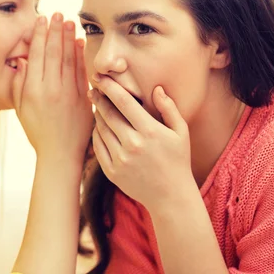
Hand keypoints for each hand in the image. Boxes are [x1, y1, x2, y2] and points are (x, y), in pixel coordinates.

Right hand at [13, 13, 93, 167]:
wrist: (60, 154)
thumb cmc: (37, 132)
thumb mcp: (20, 109)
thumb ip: (19, 84)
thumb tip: (22, 60)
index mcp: (32, 90)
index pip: (37, 55)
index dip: (39, 35)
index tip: (41, 20)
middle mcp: (50, 89)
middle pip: (53, 52)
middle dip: (55, 30)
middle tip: (57, 13)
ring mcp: (69, 94)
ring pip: (69, 59)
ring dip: (69, 38)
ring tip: (68, 21)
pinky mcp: (83, 99)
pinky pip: (81, 72)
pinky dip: (81, 56)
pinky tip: (79, 42)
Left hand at [88, 75, 192, 209]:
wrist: (171, 196)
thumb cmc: (177, 160)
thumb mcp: (181, 132)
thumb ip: (169, 108)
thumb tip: (157, 89)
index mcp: (149, 131)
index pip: (124, 102)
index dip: (110, 87)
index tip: (101, 77)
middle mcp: (132, 144)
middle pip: (108, 114)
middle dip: (99, 98)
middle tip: (93, 88)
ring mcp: (120, 159)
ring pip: (101, 129)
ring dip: (97, 115)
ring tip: (97, 106)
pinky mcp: (112, 172)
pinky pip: (98, 147)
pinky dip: (97, 134)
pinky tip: (99, 127)